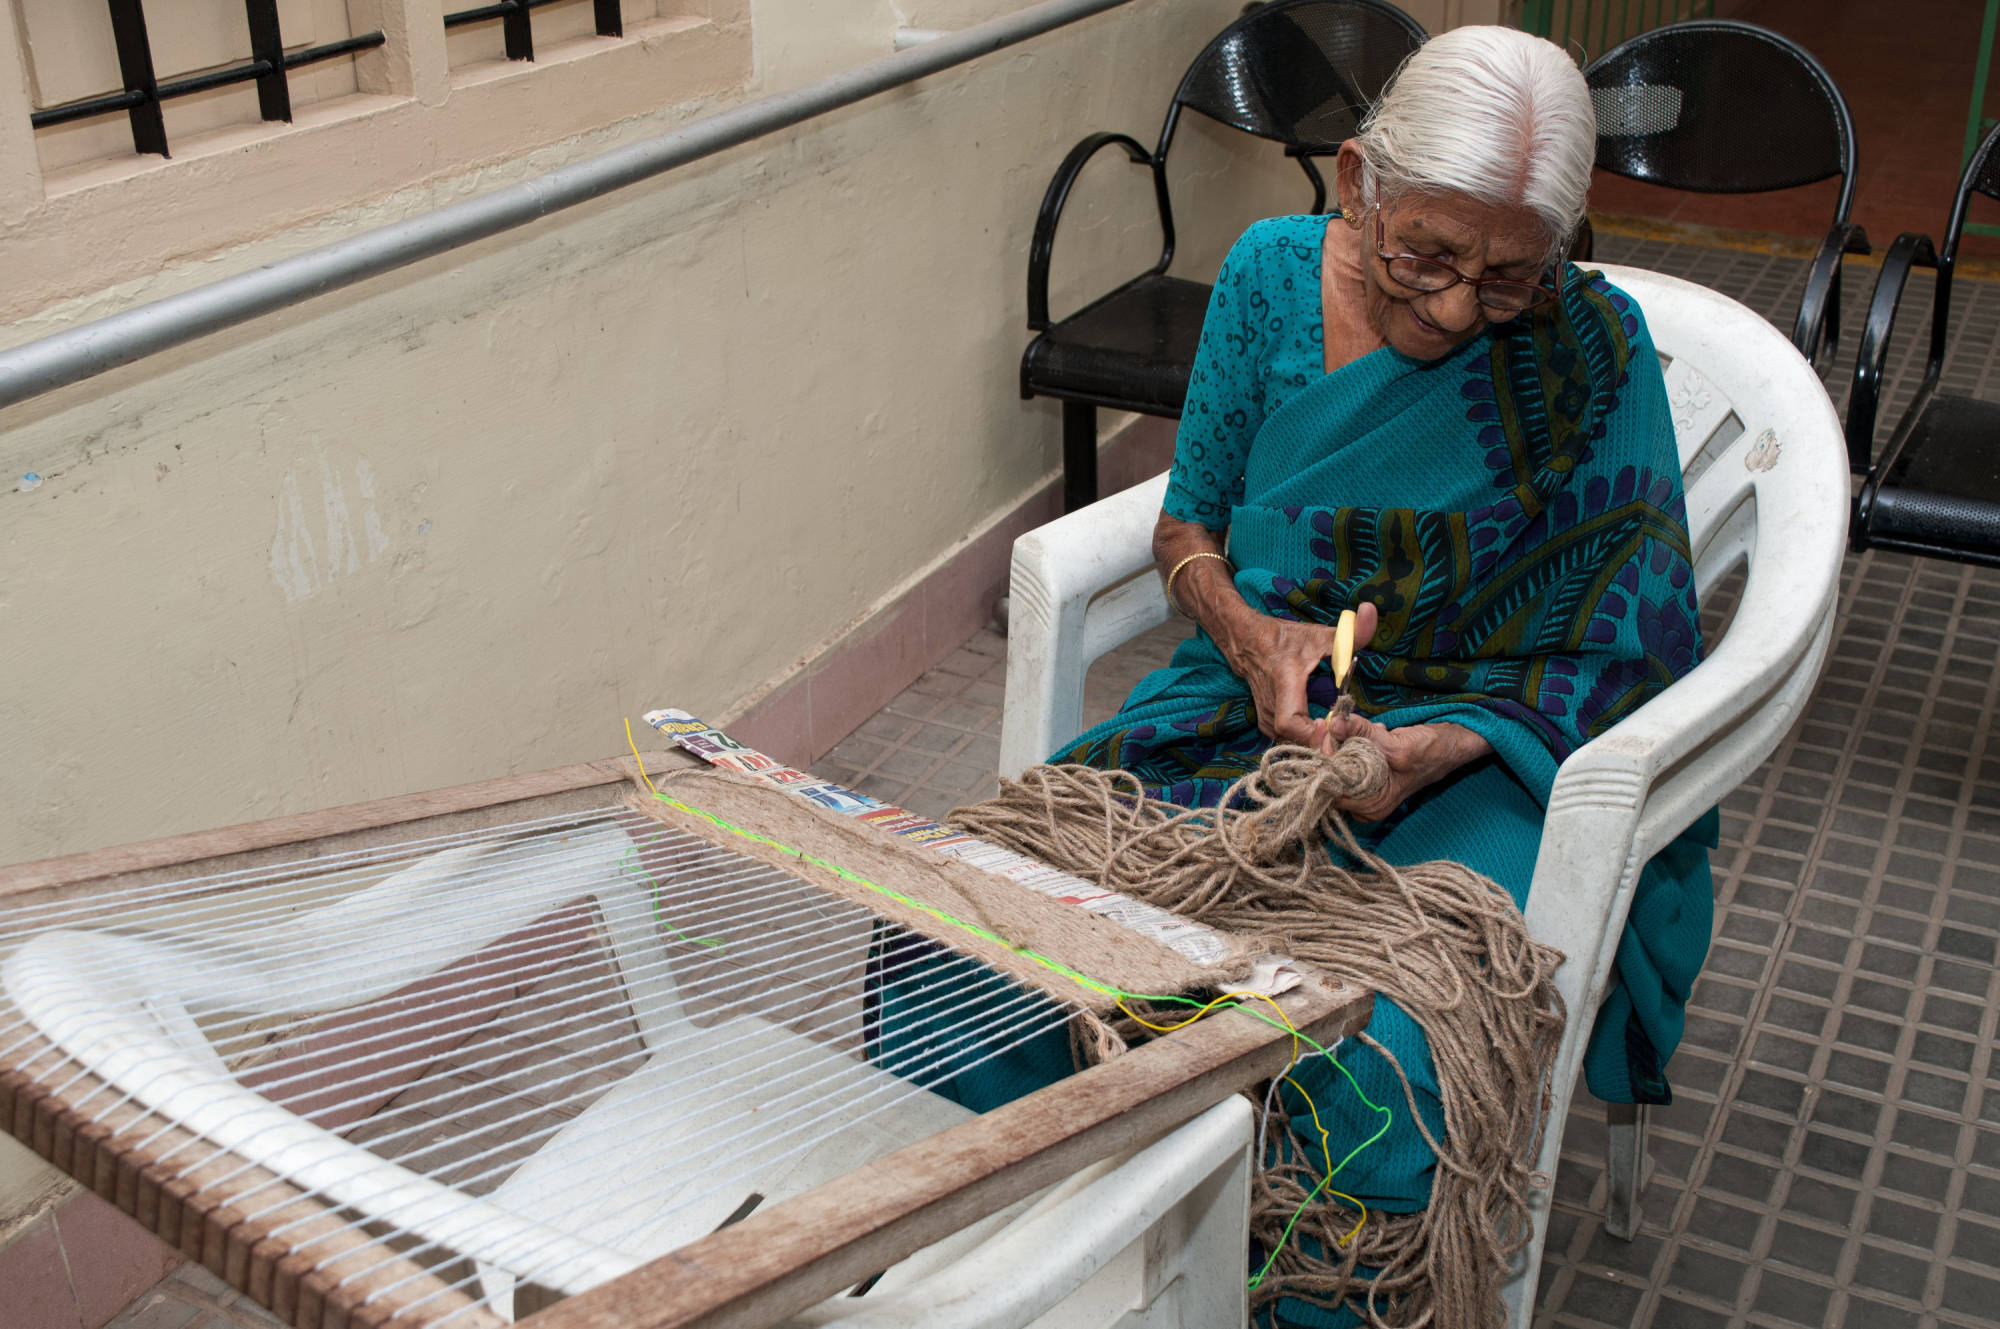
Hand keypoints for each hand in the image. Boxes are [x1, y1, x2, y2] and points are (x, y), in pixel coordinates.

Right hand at [1212, 603, 1378, 747]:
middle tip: (1353, 738)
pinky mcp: (1268, 725)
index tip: (1333, 725)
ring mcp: (1266, 719)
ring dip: (1319, 745)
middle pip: (1297, 740)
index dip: (1312, 732)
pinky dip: (1309, 742)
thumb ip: (1350, 631)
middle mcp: (1271, 707)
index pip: (1290, 722)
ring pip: (1295, 744)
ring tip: (1344, 738)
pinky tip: (1328, 735)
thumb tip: (1372, 610)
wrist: (1246, 642)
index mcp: (1283, 684)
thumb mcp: (1319, 634)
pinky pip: (1291, 741)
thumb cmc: (1283, 638)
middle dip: (1326, 743)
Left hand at [1316, 715, 1490, 819]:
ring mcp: (1365, 786)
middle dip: (1329, 744)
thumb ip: (1364, 735)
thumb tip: (1335, 722)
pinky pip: (1346, 755)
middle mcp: (1364, 801)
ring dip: (1339, 739)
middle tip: (1333, 721)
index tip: (1327, 728)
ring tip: (1354, 725)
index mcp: (1371, 805)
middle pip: (1328, 774)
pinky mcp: (1367, 770)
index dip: (1325, 755)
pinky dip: (1350, 739)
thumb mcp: (1399, 744)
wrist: (1452, 745)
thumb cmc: (1432, 751)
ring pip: (1335, 762)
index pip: (1331, 785)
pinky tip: (1366, 730)